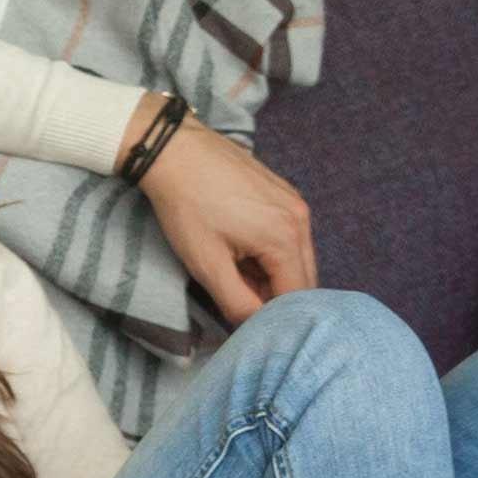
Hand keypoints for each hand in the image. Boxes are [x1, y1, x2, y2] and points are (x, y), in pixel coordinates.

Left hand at [134, 111, 314, 324]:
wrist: (173, 150)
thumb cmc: (186, 206)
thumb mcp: (207, 264)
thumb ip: (237, 304)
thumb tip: (256, 326)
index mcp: (286, 238)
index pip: (296, 298)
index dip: (272, 317)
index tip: (245, 320)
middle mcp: (301, 219)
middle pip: (303, 279)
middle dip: (275, 296)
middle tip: (237, 297)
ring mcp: (295, 203)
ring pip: (296, 258)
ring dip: (272, 275)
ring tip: (234, 270)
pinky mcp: (283, 194)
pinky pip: (289, 236)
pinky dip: (270, 253)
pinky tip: (240, 249)